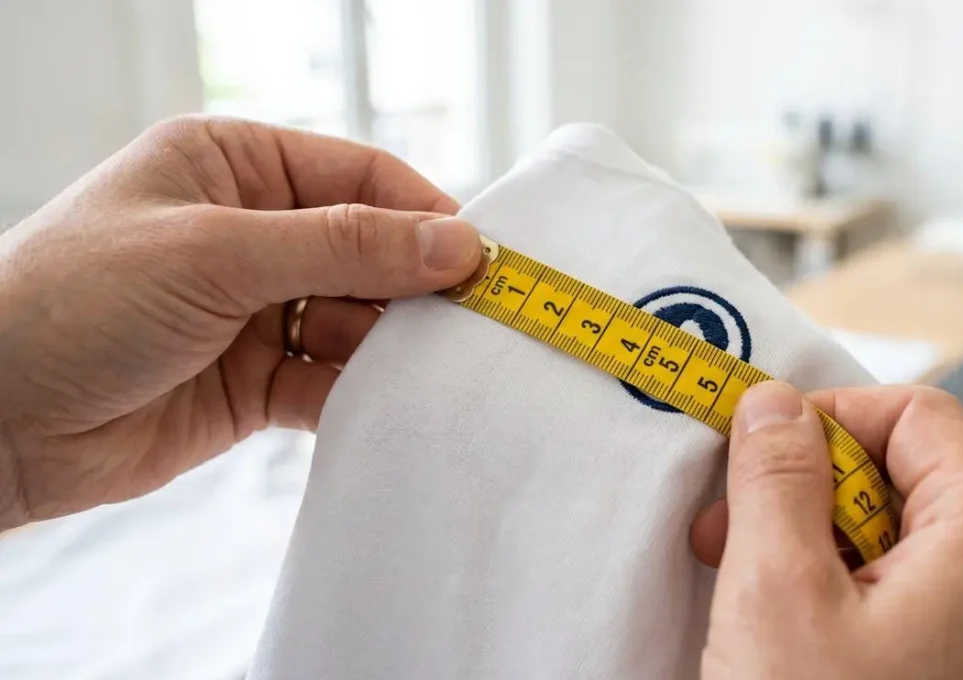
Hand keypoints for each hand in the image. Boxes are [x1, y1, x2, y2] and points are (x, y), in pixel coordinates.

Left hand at [0, 116, 482, 531]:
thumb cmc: (72, 303)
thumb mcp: (216, 253)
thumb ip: (343, 247)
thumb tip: (455, 242)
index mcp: (233, 166)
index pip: (359, 178)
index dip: (424, 215)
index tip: (481, 261)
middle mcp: (248, 232)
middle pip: (368, 253)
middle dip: (414, 289)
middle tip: (474, 325)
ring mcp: (251, 310)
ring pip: (354, 321)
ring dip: (391, 348)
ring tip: (433, 372)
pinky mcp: (249, 382)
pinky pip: (327, 381)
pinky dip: (358, 395)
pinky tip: (386, 408)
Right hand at [692, 382, 962, 678]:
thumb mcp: (776, 593)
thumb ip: (777, 478)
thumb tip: (777, 406)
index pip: (918, 415)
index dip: (826, 417)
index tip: (757, 450)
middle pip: (916, 477)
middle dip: (812, 493)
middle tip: (731, 530)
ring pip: (916, 543)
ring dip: (824, 547)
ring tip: (752, 591)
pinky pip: (929, 601)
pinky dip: (858, 598)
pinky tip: (797, 635)